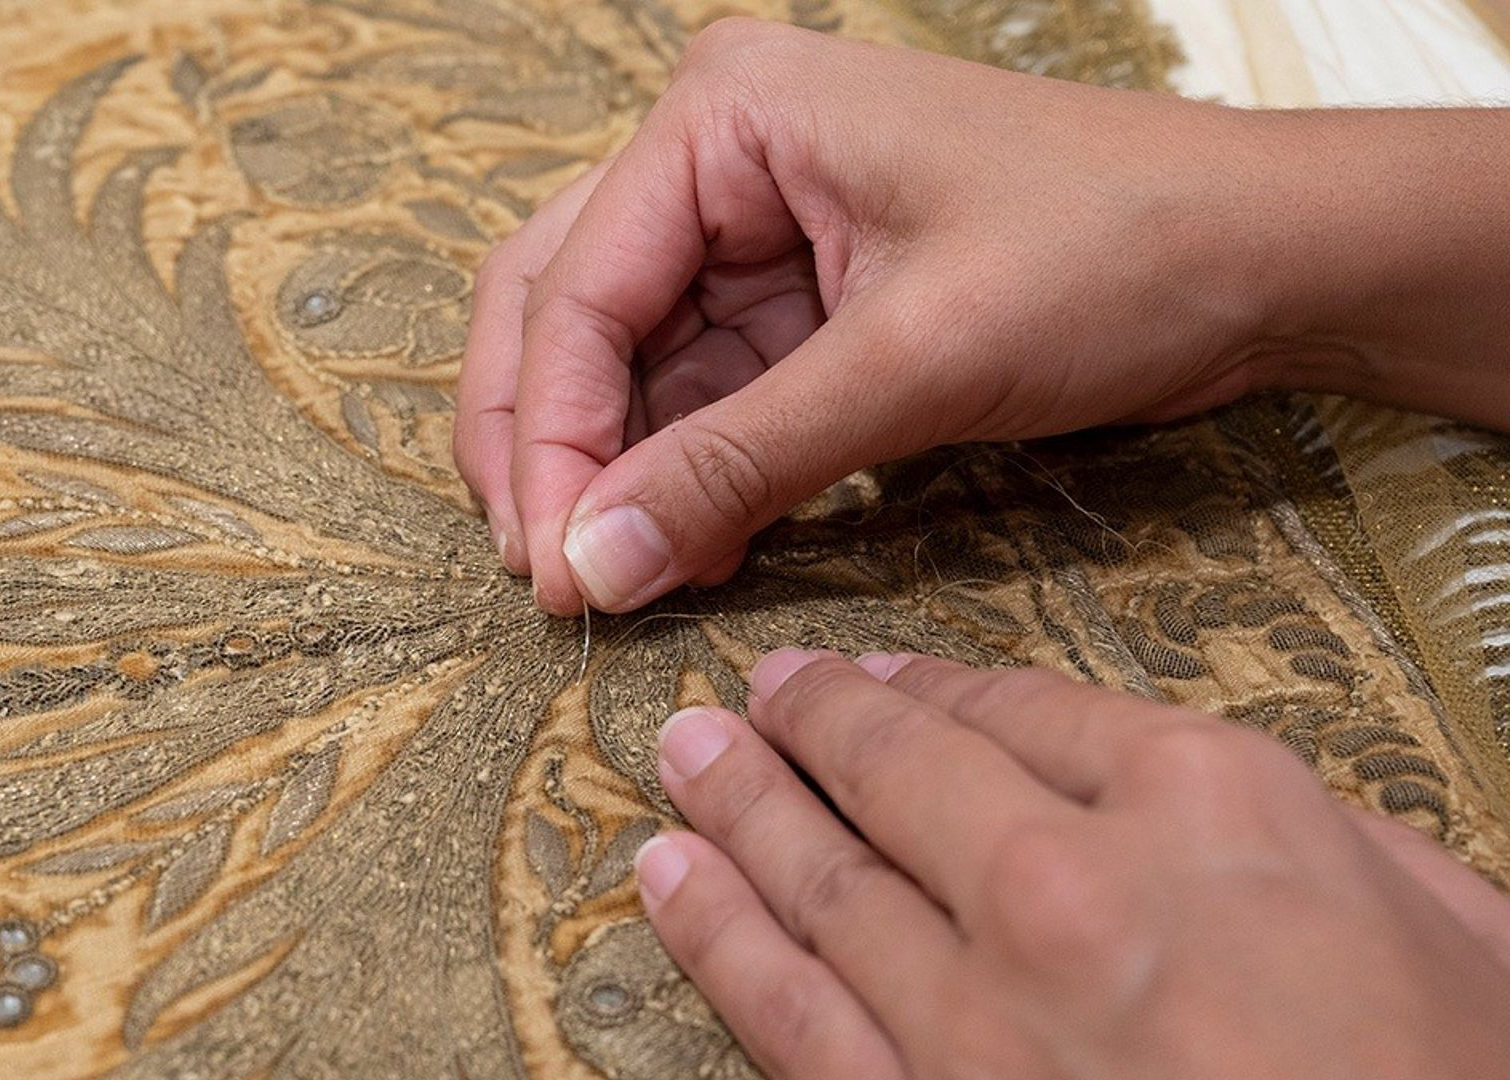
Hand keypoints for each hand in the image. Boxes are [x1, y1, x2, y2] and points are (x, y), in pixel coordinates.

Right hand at [454, 19, 1509, 614]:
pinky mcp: (800, 290)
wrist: (1263, 260)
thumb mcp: (910, 363)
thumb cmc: (1115, 254)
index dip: (549, 442)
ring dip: (614, 469)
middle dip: (547, 445)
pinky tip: (692, 547)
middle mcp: (721, 152)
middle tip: (554, 574)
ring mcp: (756, 221)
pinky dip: (686, 469)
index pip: (576, 289)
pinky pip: (702, 388)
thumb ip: (734, 465)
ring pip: (623, 358)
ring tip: (624, 577)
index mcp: (729, 113)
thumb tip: (591, 564)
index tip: (558, 571)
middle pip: (564, 306)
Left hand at [635, 649, 1509, 1078]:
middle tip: (755, 690)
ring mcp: (981, 1009)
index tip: (881, 675)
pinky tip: (666, 882)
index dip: (936, 686)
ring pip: (821, 875)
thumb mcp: (1454, 929)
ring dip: (738, 803)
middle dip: (814, 721)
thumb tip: (1216, 798)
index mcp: (1206, 804)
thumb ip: (1324, 836)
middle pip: (900, 771)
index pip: (1028, 710)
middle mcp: (1067, 884)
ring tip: (683, 754)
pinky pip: (789, 1011)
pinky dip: (713, 933)